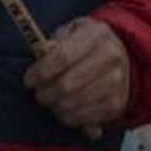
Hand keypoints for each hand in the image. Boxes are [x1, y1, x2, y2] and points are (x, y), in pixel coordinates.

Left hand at [24, 17, 131, 140]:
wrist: (122, 55)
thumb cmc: (87, 42)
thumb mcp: (71, 31)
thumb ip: (54, 43)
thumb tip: (41, 58)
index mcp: (96, 35)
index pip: (62, 56)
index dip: (41, 71)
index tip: (29, 80)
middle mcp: (110, 57)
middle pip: (67, 85)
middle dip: (45, 93)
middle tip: (38, 93)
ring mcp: (116, 82)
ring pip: (73, 104)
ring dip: (54, 107)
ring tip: (50, 101)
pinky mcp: (116, 103)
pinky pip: (84, 118)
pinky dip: (68, 117)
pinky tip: (63, 109)